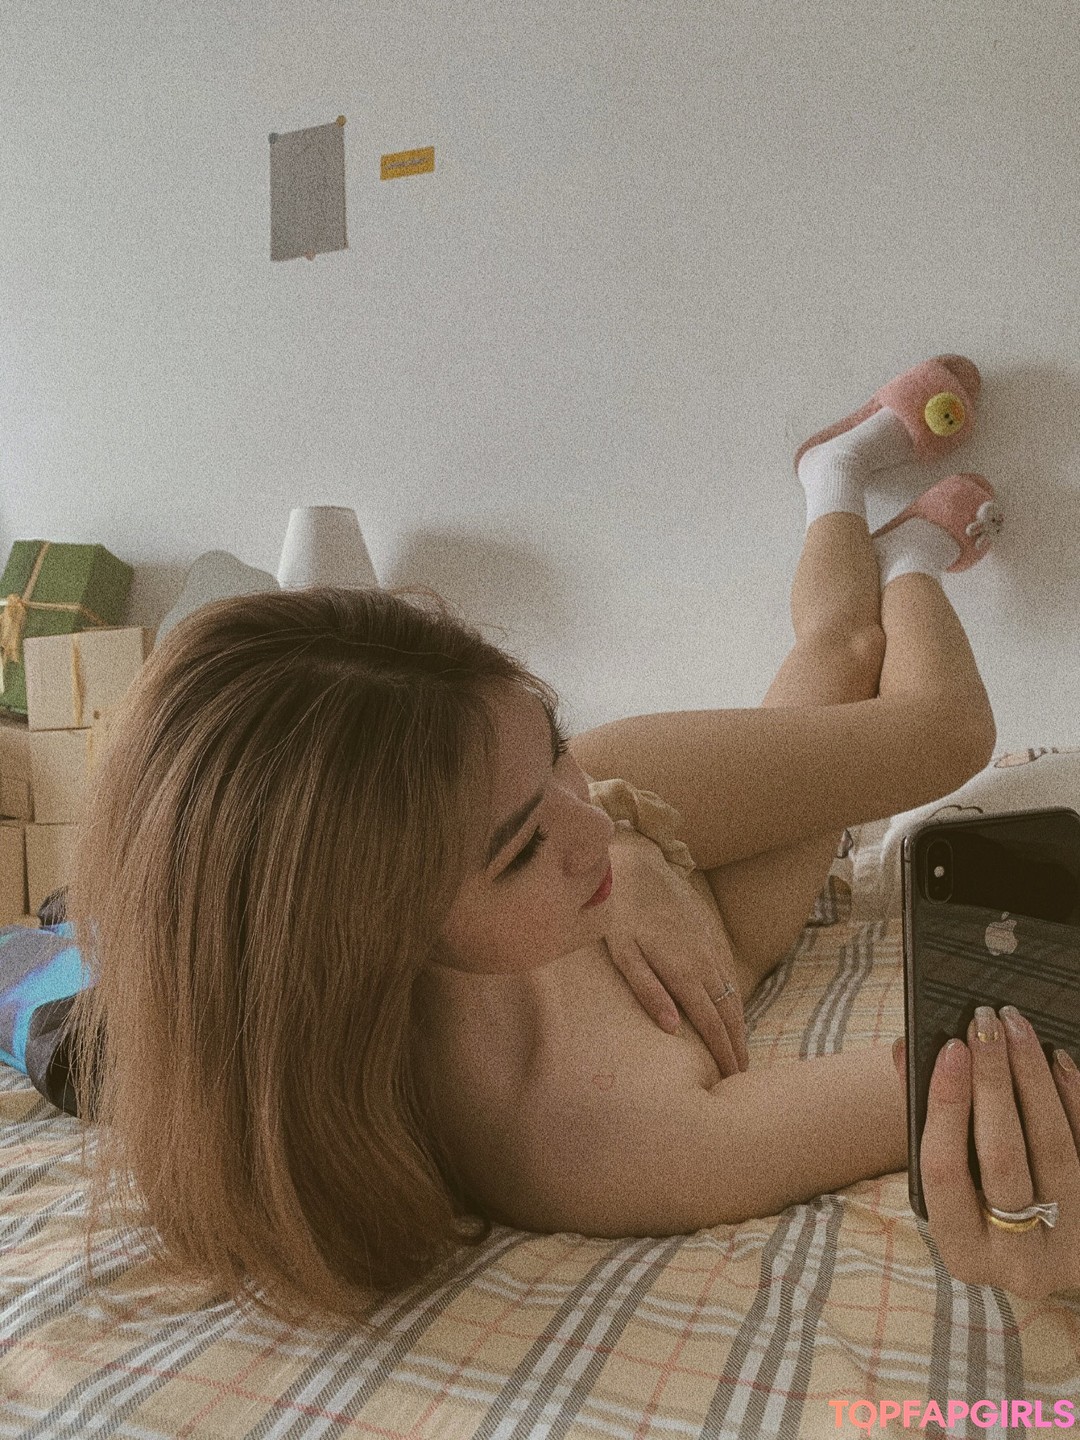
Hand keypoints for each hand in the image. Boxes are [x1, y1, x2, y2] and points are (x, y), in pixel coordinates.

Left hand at [601, 825, 747, 1075]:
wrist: (637, 865)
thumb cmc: (619, 913)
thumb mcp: (623, 953)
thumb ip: (648, 991)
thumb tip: (674, 1029)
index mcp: (684, 971)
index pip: (712, 1023)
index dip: (723, 1052)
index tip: (731, 1077)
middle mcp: (706, 960)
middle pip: (729, 1013)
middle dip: (737, 1045)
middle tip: (742, 1075)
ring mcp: (712, 945)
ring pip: (733, 993)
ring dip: (739, 1024)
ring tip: (740, 1051)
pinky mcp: (712, 933)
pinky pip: (730, 973)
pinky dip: (735, 998)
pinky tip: (733, 1011)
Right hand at [908, 1007, 1079, 1298]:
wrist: (1044, 1250)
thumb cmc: (980, 1198)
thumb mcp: (947, 1177)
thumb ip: (921, 1114)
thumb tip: (908, 1050)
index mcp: (963, 1252)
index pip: (944, 1170)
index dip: (946, 1105)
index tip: (951, 1049)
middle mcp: (1018, 1264)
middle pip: (1002, 1158)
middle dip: (992, 1081)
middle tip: (984, 1023)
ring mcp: (1071, 1249)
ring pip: (1053, 1149)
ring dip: (1034, 1079)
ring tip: (1017, 1028)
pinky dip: (1074, 1099)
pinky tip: (1057, 1060)